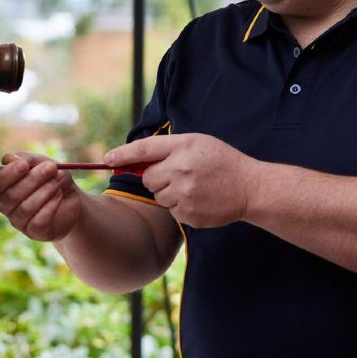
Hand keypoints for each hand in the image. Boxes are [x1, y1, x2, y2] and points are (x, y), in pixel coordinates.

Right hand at [0, 152, 82, 241]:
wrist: (72, 199)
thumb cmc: (52, 178)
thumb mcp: (43, 163)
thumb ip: (27, 159)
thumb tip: (8, 159)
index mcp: (4, 186)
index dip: (7, 174)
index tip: (24, 164)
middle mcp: (7, 205)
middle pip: (10, 196)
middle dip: (33, 179)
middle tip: (51, 167)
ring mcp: (19, 221)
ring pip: (25, 208)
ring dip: (45, 191)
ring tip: (59, 179)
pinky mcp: (34, 232)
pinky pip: (37, 221)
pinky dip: (50, 206)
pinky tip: (59, 195)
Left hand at [104, 133, 255, 227]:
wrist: (250, 188)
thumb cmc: (222, 161)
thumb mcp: (197, 143)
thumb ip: (169, 149)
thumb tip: (138, 161)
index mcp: (182, 147)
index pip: (143, 150)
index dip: (122, 155)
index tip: (107, 159)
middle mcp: (180, 170)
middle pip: (148, 179)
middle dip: (157, 178)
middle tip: (179, 175)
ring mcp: (184, 194)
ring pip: (158, 196)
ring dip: (169, 193)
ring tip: (193, 187)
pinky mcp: (189, 214)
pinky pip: (171, 211)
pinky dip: (181, 207)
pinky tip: (199, 200)